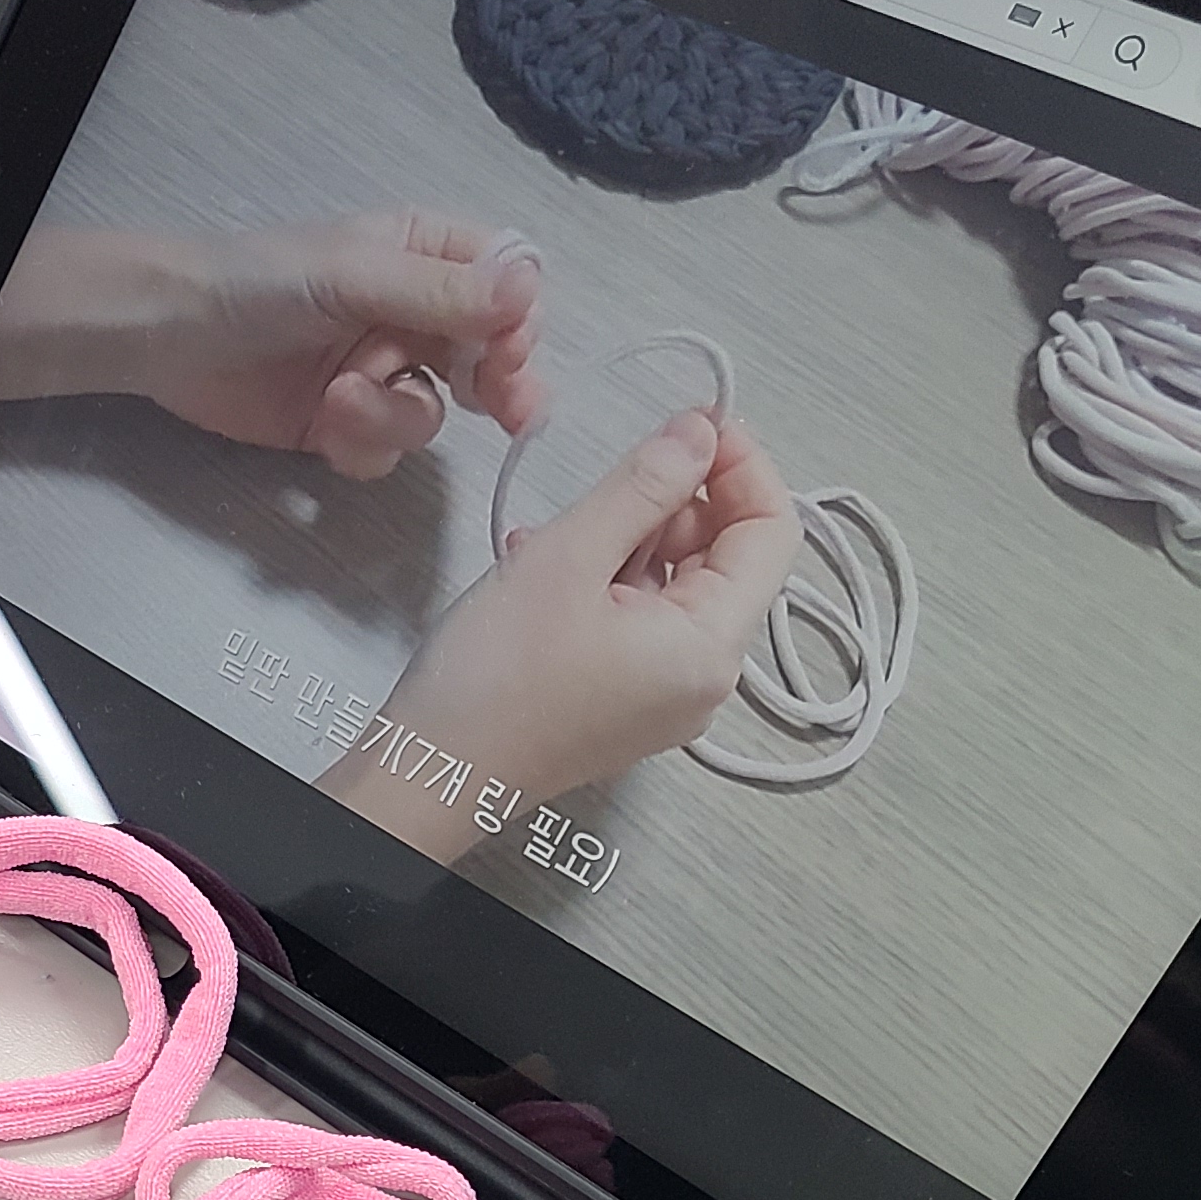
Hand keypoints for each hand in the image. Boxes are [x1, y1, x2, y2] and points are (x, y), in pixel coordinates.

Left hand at [0, 213, 549, 475]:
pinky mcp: (343, 424)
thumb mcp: (352, 276)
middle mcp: (411, 312)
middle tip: (512, 415)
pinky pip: (386, 449)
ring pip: (434, 412)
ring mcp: (380, 372)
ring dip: (395, 415)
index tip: (511, 354)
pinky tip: (325, 428)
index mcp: (423, 254)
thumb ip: (439, 290)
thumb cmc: (257, 281)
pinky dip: (362, 446)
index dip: (518, 323)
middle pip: (490, 357)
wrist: (165, 337)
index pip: (506, 286)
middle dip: (499, 387)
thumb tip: (530, 291)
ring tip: (341, 401)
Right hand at [326, 410, 799, 859]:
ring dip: (633, 539)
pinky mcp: (627, 706)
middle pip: (727, 560)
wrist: (429, 777)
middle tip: (612, 474)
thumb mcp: (567, 558)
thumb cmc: (491, 680)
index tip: (694, 421)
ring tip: (560, 531)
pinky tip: (548, 566)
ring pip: (679, 588)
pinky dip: (610, 581)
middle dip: (679, 502)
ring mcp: (667, 698)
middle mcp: (706, 680)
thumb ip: (642, 485)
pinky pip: (644, 623)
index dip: (742, 464)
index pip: (771, 531)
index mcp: (711, 647)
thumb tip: (699, 431)